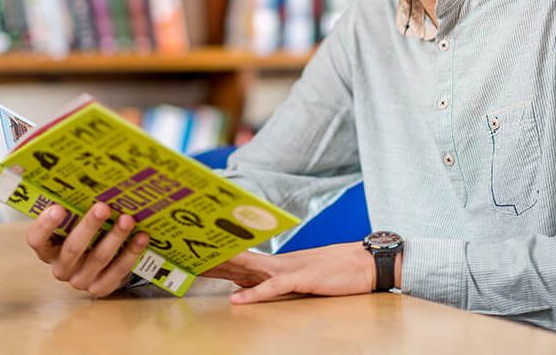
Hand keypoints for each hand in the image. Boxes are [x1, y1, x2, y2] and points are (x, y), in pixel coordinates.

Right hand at [25, 202, 149, 297]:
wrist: (102, 263)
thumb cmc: (85, 232)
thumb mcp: (75, 222)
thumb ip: (75, 207)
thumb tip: (89, 177)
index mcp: (47, 248)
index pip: (37, 239)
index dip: (45, 225)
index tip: (58, 207)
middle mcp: (61, 267)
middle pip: (72, 248)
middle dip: (89, 226)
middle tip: (103, 207)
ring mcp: (80, 280)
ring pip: (98, 259)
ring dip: (115, 237)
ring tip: (128, 219)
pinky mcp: (101, 288)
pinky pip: (117, 272)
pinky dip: (131, 253)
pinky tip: (142, 237)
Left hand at [202, 242, 376, 303]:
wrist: (368, 261)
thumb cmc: (342, 270)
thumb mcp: (308, 274)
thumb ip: (284, 278)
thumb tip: (260, 283)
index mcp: (281, 261)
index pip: (244, 258)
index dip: (220, 258)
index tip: (197, 256)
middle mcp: (281, 261)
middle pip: (240, 260)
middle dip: (214, 260)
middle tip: (187, 256)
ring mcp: (291, 268)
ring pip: (251, 269)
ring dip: (226, 270)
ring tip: (201, 269)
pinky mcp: (302, 279)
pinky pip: (273, 288)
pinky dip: (254, 294)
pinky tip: (237, 299)